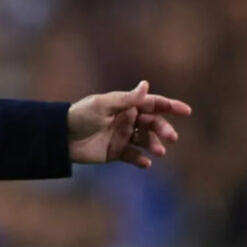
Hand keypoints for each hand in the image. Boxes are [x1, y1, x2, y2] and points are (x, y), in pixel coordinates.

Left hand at [68, 80, 191, 167]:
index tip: (186, 111)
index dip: (170, 106)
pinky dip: (141, 160)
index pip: (152, 103)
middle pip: (153, 123)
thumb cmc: (81, 116)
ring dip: (155, 145)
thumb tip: (146, 84)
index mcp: (125, 105)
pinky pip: (134, 156)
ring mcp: (122, 136)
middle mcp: (127, 120)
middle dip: (164, 129)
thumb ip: (126, 99)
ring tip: (159, 151)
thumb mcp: (103, 105)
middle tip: (170, 138)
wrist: (61, 137)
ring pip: (146, 141)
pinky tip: (145, 163)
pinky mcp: (116, 152)